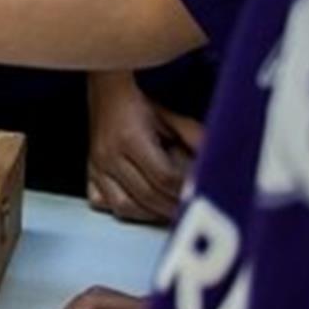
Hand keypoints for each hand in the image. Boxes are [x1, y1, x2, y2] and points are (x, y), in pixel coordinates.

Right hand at [86, 73, 196, 223]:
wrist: (106, 95)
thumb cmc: (140, 106)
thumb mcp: (171, 117)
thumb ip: (194, 137)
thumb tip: (218, 159)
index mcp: (131, 138)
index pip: (164, 176)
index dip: (186, 189)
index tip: (202, 193)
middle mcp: (109, 155)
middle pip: (147, 195)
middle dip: (174, 207)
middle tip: (195, 209)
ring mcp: (97, 166)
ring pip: (124, 206)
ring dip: (152, 214)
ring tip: (172, 211)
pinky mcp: (90, 173)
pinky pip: (103, 203)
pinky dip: (125, 210)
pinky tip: (143, 207)